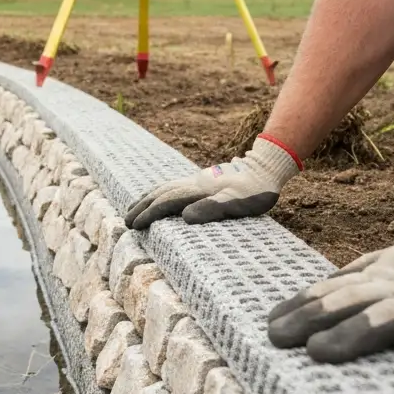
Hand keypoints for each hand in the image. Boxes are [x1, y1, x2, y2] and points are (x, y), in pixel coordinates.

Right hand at [124, 135, 301, 229]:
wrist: (267, 167)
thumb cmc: (256, 190)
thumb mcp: (239, 202)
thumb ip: (213, 209)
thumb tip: (185, 217)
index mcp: (198, 190)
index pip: (166, 202)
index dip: (149, 214)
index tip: (134, 226)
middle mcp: (193, 183)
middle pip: (160, 193)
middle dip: (142, 207)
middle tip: (126, 221)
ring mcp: (197, 180)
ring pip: (165, 188)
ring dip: (148, 198)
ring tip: (134, 208)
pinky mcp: (203, 181)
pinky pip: (174, 186)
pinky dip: (160, 193)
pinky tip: (160, 197)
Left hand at [266, 191, 393, 384]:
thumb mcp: (391, 267)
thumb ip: (358, 283)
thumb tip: (311, 301)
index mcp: (379, 276)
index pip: (331, 290)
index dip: (300, 306)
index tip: (269, 325)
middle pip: (348, 301)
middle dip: (311, 319)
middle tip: (277, 338)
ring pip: (387, 317)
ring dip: (352, 335)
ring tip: (318, 354)